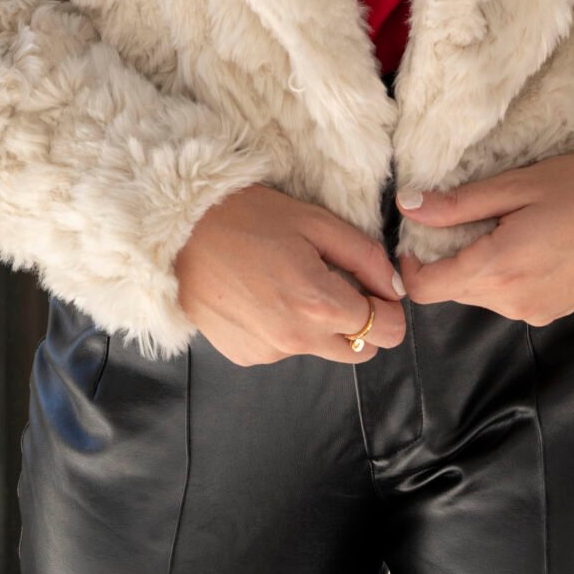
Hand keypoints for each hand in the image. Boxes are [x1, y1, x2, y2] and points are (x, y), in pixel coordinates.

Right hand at [175, 182, 406, 366]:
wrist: (178, 234)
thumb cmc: (248, 217)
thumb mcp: (314, 221)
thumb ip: (364, 256)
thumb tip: (395, 287)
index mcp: (319, 305)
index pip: (387, 330)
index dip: (390, 307)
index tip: (375, 285)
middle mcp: (297, 341)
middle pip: (361, 350)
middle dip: (362, 321)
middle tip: (338, 282)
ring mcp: (270, 354)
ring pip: (322, 349)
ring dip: (321, 325)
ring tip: (290, 281)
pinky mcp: (248, 357)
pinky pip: (286, 349)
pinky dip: (288, 328)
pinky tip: (264, 294)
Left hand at [395, 153, 573, 324]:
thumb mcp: (518, 184)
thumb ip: (459, 203)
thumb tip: (409, 206)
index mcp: (499, 267)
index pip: (426, 288)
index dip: (411, 262)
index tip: (418, 230)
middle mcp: (512, 301)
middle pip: (452, 290)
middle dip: (446, 257)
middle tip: (466, 213)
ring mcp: (534, 312)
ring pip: (479, 293)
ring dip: (476, 263)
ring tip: (505, 222)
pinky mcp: (552, 312)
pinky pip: (507, 297)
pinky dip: (503, 273)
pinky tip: (528, 240)